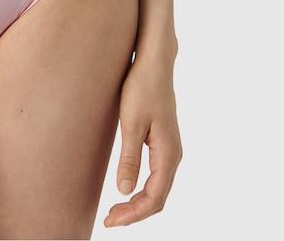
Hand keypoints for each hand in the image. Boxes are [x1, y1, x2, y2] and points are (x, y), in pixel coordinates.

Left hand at [104, 56, 181, 226]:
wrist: (154, 62)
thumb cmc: (142, 87)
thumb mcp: (131, 123)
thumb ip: (129, 158)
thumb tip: (124, 191)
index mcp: (169, 154)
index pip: (155, 198)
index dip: (133, 214)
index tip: (111, 221)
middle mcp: (173, 155)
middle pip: (158, 198)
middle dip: (135, 213)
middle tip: (109, 220)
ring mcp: (169, 149)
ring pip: (158, 188)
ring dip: (138, 203)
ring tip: (115, 210)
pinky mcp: (162, 142)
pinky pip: (156, 176)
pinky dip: (142, 189)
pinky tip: (126, 188)